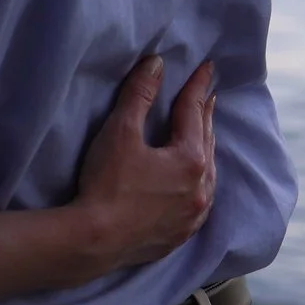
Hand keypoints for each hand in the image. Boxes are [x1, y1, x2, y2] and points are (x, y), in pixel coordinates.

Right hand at [66, 57, 216, 279]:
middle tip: (208, 96)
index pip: (194, 112)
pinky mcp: (180, 234)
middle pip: (206, 142)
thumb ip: (140, 94)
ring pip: (208, 175)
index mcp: (190, 159)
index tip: (207, 68)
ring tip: (205, 134)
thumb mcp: (121, 131)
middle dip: (205, 116)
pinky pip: (200, 202)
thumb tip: (156, 63)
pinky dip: (201, 183)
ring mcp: (193, 216)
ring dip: (206, 150)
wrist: (96, 240)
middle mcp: (201, 189)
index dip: (197, 87)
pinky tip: (196, 184)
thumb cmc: (107, 183)